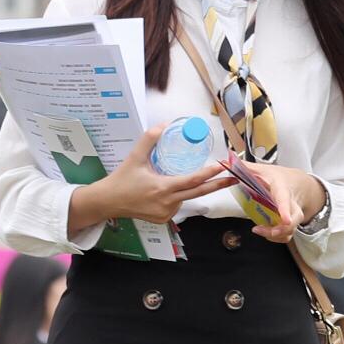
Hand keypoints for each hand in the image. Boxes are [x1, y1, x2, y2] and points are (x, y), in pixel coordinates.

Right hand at [71, 127, 233, 233]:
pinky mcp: (163, 219)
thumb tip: (165, 124)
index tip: (223, 166)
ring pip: (185, 198)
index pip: (193, 180)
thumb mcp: (135, 157)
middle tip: (235, 178)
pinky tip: (161, 192)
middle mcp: (168, 203)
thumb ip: (149, 139)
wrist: (109, 202)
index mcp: (163, 187)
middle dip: (218, 185)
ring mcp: (166, 213)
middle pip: (199, 192)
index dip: (210, 173)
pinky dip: (176, 196)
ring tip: (172, 181)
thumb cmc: (122, 179)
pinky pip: (176, 205)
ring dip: (188, 188)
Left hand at [234, 160, 325, 244]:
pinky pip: (286, 235)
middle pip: (293, 220)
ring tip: (259, 231)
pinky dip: (276, 238)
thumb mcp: (262, 170)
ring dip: (275, 235)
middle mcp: (291, 204)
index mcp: (282, 189)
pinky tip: (265, 233)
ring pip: (290, 230)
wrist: (295, 182)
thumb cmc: (278, 177)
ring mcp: (292, 215)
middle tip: (261, 230)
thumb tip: (227, 162)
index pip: (285, 199)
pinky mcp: (290, 224)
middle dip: (280, 229)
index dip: (285, 210)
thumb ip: (244, 167)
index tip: (284, 219)